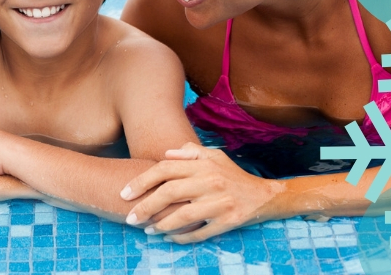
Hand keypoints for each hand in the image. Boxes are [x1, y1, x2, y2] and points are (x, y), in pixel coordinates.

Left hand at [120, 142, 284, 242]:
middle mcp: (209, 182)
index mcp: (202, 165)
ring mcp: (219, 202)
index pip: (164, 170)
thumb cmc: (233, 175)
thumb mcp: (214, 156)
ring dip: (161, 225)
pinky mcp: (228, 221)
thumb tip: (166, 153)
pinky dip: (182, 237)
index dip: (141, 181)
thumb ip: (189, 152)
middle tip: (130, 218)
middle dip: (145, 206)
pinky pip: (200, 232)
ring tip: (146, 230)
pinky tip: (168, 238)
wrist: (265, 196)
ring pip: (182, 215)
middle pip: (169, 193)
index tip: (124, 193)